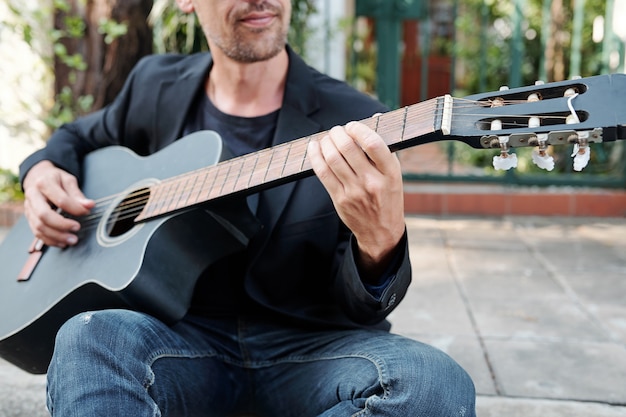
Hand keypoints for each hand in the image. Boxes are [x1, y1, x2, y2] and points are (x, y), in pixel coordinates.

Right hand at [22, 161, 94, 247]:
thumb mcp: (68, 180)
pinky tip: (62, 242)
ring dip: (57, 236)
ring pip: (39, 227)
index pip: (60, 200)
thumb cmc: (55, 179)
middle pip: (44, 215)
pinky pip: (37, 233)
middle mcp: (32, 196)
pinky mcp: (29, 218)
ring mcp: (29, 208)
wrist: (38, 177)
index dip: (75, 208)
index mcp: (44, 183)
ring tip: (73, 240)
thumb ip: (77, 194)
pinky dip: (50, 240)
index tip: (87, 212)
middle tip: (77, 228)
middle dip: (62, 225)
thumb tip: (89, 205)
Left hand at [307, 121, 404, 279]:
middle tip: (337, 130)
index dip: (358, 129)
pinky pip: (323, 173)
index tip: (352, 126)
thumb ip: (384, 147)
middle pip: (348, 149)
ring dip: (326, 143)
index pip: (373, 144)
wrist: (381, 231)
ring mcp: (355, 192)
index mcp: (390, 173)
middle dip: (338, 133)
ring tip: (327, 138)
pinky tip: (314, 148)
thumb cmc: (387, 197)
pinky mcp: (340, 199)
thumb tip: (376, 116)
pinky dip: (315, 156)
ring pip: (333, 159)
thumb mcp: (394, 174)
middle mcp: (372, 182)